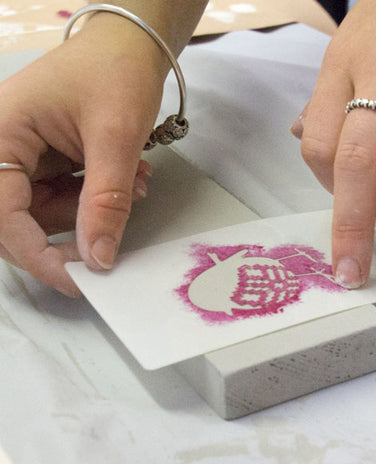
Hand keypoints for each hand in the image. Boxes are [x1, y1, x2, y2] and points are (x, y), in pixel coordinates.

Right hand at [0, 13, 163, 295]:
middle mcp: (3, 149)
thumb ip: (104, 202)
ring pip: (49, 213)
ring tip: (137, 184)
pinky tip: (131, 179)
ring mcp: (26, 155)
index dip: (37, 254)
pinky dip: (98, 199)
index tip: (78, 281)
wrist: (133, 45)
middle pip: (20, 219)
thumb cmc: (117, 74)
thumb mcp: (114, 139)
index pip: (3, 214)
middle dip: (71, 231)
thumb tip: (98, 260)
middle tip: (113, 235)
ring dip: (95, 212)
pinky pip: (66, 197)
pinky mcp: (49, 160)